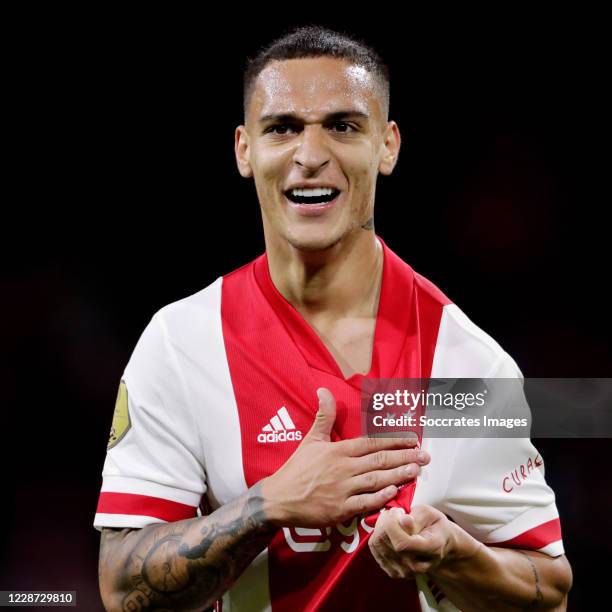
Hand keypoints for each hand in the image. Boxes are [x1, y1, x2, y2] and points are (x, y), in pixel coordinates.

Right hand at [261, 388, 429, 526]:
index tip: (412, 438)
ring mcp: (343, 490)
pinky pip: (365, 503)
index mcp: (338, 451)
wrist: (279, 498)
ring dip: (399, 475)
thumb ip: (324, 416)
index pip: (372, 442)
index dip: (394, 439)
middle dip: (405, 457)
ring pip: (377, 480)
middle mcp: (344, 468)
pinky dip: (381, 497)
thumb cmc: (296, 468)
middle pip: (380, 460)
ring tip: (417, 470)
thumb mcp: (310, 439)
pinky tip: (395, 492)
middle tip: (425, 455)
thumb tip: (323, 390)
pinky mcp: (340, 510)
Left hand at [368, 505, 472, 578]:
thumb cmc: (434, 526)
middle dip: (385, 520)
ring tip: (394, 521)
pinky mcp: (393, 571)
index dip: (393, 523)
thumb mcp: (430, 514)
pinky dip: (377, 535)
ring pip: (377, 544)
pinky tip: (389, 531)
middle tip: (396, 513)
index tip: (400, 511)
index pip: (402, 543)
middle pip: (386, 542)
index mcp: (432, 549)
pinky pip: (374, 548)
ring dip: (380, 526)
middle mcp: (417, 566)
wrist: (439, 546)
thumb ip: (417, 517)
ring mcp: (405, 572)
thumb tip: (403, 521)